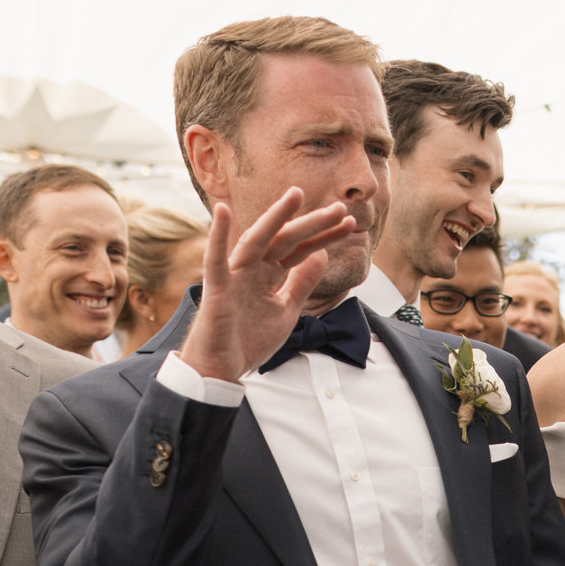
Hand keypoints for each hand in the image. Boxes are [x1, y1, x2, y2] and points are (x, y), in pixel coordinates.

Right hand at [179, 190, 356, 380]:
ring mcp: (234, 276)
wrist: (222, 369)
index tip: (349, 224)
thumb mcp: (287, 310)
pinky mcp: (217, 289)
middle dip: (312, 224)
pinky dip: (216, 235)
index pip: (301, 250)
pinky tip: (221, 212)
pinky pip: (215, 259)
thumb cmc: (249, 339)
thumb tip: (320, 255)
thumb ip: (301, 283)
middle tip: (339, 208)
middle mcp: (252, 269)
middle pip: (285, 240)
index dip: (324, 237)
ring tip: (296, 196)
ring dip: (275, 217)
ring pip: (257, 241)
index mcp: (269, 275)